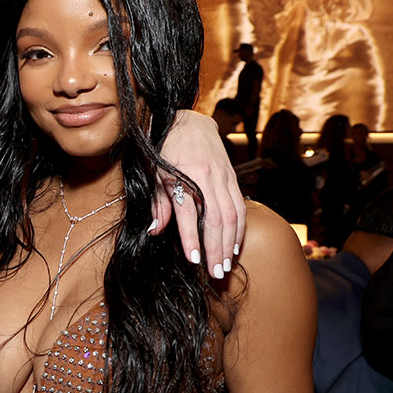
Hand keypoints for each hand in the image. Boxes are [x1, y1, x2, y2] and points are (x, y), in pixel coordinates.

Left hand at [152, 110, 245, 276]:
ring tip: (225, 265)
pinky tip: (235, 245)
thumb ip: (157, 202)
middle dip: (217, 248)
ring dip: (230, 243)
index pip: (190, 213)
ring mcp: (223, 176)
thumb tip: (156, 231)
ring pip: (232, 215)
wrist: (185, 119)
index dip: (192, 238)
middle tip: (215, 273)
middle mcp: (207, 176)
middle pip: (216, 218)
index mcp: (185, 174)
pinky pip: (240, 206)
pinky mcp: (231, 176)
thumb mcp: (152, 172)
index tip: (194, 260)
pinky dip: (239, 228)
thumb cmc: (163, 147)